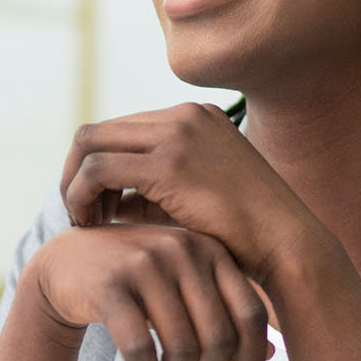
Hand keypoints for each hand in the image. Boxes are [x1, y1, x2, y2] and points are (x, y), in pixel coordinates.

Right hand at [21, 224, 272, 360]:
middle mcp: (182, 249)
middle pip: (219, 338)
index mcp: (210, 249)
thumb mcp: (183, 285)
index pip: (251, 315)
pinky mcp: (110, 285)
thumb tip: (270, 357)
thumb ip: (223, 312)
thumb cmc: (134, 281)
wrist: (66, 264)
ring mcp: (145, 263)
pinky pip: (141, 350)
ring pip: (181, 348)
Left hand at [60, 102, 319, 281]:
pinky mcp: (170, 162)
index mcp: (194, 117)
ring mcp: (178, 133)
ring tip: (85, 222)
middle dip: (76, 172)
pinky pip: (98, 170)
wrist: (286, 245)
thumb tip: (113, 200)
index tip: (97, 205)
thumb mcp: (193, 199)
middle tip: (79, 213)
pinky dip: (81, 196)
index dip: (97, 168)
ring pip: (90, 144)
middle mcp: (184, 115)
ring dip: (74, 185)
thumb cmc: (245, 235)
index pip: (121, 130)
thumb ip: (152, 191)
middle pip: (99, 131)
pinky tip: (92, 225)